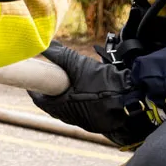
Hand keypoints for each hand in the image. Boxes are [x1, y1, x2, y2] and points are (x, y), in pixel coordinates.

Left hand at [31, 41, 154, 146]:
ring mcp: (85, 122)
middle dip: (50, 92)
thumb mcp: (78, 65)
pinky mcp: (97, 122)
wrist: (132, 95)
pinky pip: (82, 112)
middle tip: (50, 77)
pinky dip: (79, 102)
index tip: (33, 78)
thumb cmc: (103, 83)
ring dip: (65, 98)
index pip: (39, 100)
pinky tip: (84, 91)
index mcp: (62, 108)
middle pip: (53, 105)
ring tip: (68, 83)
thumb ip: (59, 55)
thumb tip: (44, 43)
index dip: (35, 88)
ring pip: (68, 109)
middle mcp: (71, 118)